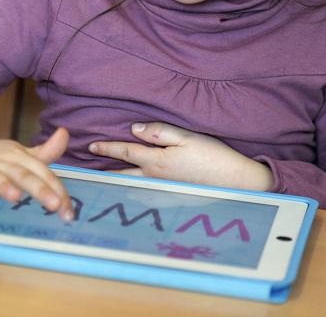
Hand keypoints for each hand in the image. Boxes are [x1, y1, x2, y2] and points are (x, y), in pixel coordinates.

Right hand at [0, 127, 72, 219]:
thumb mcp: (22, 155)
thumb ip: (45, 151)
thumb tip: (65, 133)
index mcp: (20, 157)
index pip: (42, 173)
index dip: (57, 190)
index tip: (68, 211)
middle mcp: (3, 162)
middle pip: (23, 174)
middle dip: (40, 189)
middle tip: (55, 204)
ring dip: (4, 186)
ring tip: (15, 197)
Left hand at [89, 122, 272, 190]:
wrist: (235, 182)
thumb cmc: (212, 156)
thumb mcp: (186, 137)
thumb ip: (159, 132)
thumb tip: (135, 128)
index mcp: (156, 161)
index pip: (125, 152)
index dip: (107, 147)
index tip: (92, 146)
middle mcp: (155, 177)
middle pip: (123, 172)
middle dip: (106, 168)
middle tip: (90, 167)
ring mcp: (163, 189)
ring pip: (132, 184)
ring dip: (117, 179)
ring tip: (105, 177)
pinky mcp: (172, 196)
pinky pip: (144, 193)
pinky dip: (132, 189)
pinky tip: (131, 189)